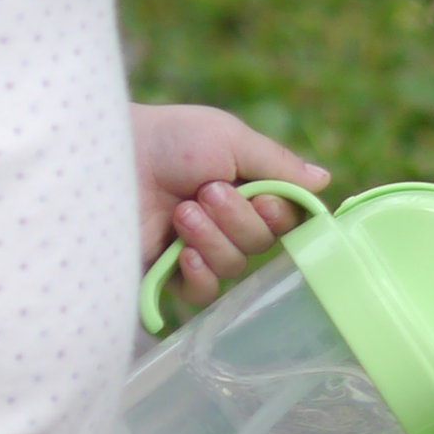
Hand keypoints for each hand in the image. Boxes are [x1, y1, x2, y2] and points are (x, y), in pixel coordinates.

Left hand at [129, 103, 327, 309]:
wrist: (110, 156)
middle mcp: (225, 220)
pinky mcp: (167, 275)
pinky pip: (203, 295)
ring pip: (235, 268)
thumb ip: (278, 164)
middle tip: (206, 192)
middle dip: (238, 219)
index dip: (278, 214)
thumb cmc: (169, 139)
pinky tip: (183, 253)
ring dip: (214, 239)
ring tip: (182, 211)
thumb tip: (323, 181)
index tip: (261, 196)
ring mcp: (196, 248)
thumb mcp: (230, 138)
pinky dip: (200, 274)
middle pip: (262, 244)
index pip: (285, 217)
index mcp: (245, 187)